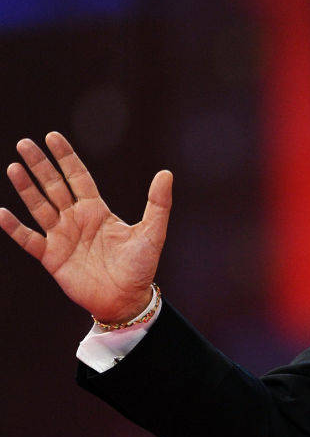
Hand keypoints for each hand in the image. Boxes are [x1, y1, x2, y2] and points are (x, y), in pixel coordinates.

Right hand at [0, 132, 172, 323]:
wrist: (127, 299)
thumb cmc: (140, 267)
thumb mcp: (152, 233)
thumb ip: (158, 204)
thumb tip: (166, 173)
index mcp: (97, 210)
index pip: (78, 177)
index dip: (65, 157)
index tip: (52, 136)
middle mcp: (76, 219)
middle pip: (54, 186)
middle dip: (40, 166)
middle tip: (25, 144)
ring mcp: (61, 237)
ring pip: (39, 207)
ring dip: (26, 188)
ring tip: (14, 167)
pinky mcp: (51, 257)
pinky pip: (29, 239)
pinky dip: (14, 227)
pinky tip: (2, 212)